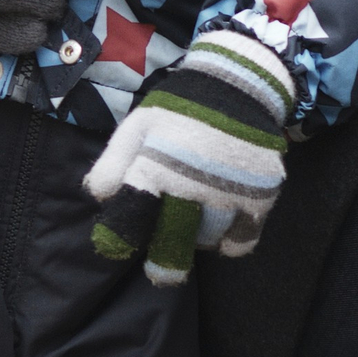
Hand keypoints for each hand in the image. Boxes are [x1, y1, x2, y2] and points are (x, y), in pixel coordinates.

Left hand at [85, 28, 295, 286]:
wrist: (238, 84)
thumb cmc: (180, 108)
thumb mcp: (138, 125)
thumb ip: (114, 161)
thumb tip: (98, 196)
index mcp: (156, 165)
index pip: (134, 215)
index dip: (122, 236)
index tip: (116, 249)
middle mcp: (192, 183)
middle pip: (173, 239)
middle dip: (164, 260)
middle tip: (161, 272)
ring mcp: (228, 191)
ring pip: (207, 239)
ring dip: (198, 241)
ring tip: (194, 228)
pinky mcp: (259, 195)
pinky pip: (243, 239)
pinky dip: (232, 242)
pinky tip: (223, 234)